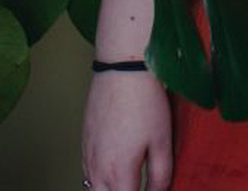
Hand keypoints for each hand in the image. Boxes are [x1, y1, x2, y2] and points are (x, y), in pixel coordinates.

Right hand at [82, 71, 172, 190]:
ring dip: (110, 190)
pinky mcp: (84, 141)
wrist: (123, 69)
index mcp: (118, 173)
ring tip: (128, 182)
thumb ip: (160, 174)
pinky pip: (87, 172)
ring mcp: (88, 155)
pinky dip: (99, 179)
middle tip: (139, 186)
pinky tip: (113, 169)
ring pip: (94, 189)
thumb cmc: (145, 102)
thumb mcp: (163, 140)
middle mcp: (98, 169)